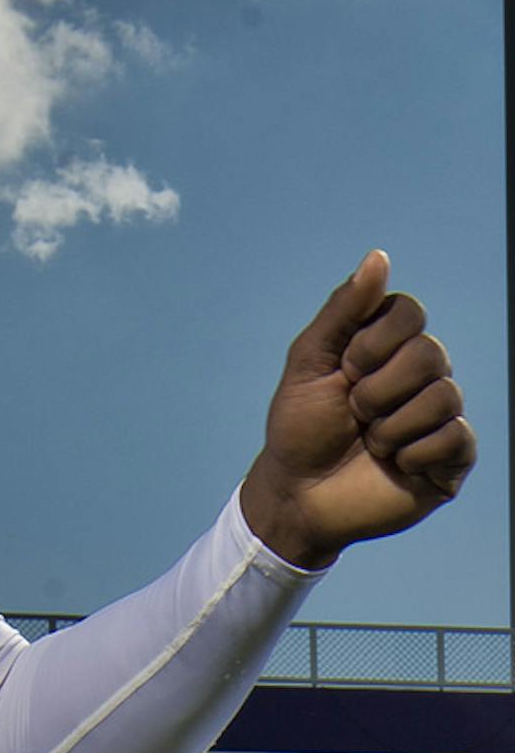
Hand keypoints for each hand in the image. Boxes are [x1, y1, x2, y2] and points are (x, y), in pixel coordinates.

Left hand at [240, 253, 474, 571]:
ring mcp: (439, 417)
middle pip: (430, 354)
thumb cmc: (300, 429)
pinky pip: (456, 437)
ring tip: (371, 444)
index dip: (373, 344)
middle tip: (355, 415)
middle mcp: (423, 376)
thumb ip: (343, 310)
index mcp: (392, 347)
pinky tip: (395, 466)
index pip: (410, 313)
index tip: (344, 373)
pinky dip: (415, 452)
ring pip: (443, 396)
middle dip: (378, 390)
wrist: (296, 495)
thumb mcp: (310, 362)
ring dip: (391, 426)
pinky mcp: (450, 460)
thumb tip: (379, 257)